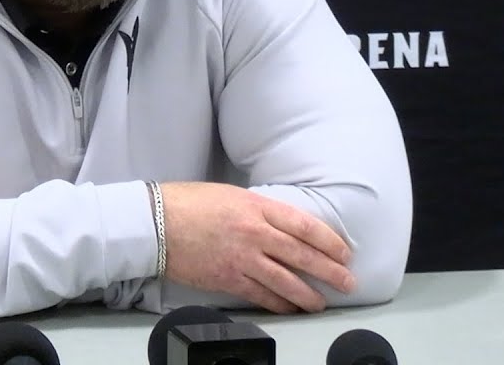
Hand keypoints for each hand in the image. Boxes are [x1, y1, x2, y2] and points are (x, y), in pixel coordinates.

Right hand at [157, 181, 354, 313]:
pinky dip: (280, 304)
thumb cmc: (188, 203)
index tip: (344, 252)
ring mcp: (242, 259)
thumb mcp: (230, 195)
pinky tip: (291, 309)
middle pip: (303, 255)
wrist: (155, 223)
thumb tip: (281, 227)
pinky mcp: (228, 279)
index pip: (305, 225)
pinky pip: (262, 296)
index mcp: (256, 207)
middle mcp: (254, 233)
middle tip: (347, 282)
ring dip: (308, 295)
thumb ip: (258, 210)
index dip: (330, 241)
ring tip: (322, 303)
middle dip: (330, 271)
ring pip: (286, 281)